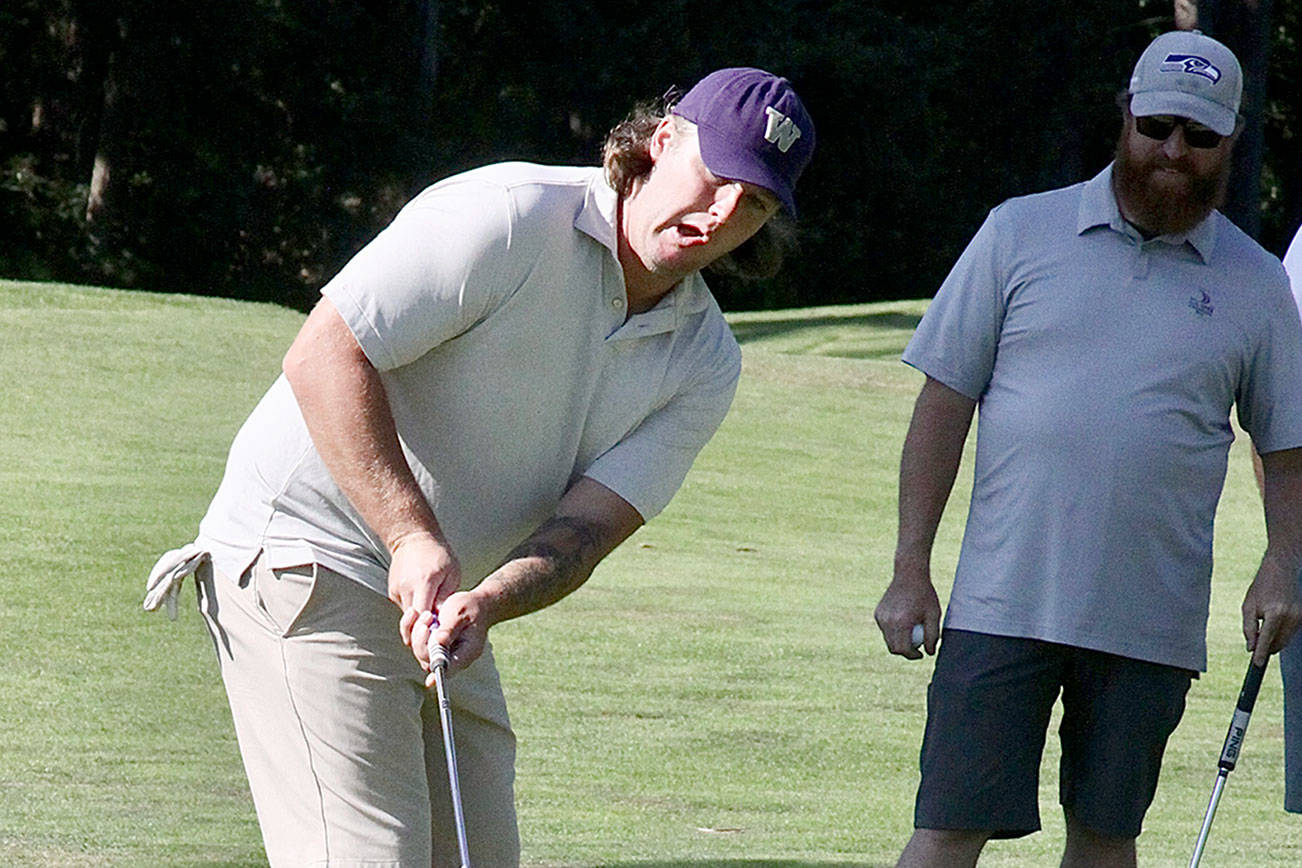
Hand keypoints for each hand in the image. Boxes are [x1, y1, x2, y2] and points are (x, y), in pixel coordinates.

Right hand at [388, 531, 461, 668]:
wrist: (413, 538)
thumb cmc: (438, 555)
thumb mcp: (451, 573)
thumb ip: (446, 597)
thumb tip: (443, 622)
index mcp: (423, 583)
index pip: (422, 616)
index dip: (429, 630)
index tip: (439, 637)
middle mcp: (406, 588)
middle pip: (412, 622)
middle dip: (423, 632)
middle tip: (436, 639)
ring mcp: (396, 590)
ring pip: (407, 618)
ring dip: (419, 623)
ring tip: (433, 624)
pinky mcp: (393, 592)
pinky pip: (405, 609)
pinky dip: (415, 613)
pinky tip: (425, 609)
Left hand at [424, 589, 490, 684]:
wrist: (475, 604)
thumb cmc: (471, 608)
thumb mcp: (461, 615)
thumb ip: (449, 629)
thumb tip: (439, 641)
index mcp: (465, 653)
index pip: (449, 668)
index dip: (438, 672)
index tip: (430, 680)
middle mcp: (452, 656)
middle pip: (428, 660)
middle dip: (421, 640)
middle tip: (428, 617)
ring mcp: (441, 651)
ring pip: (420, 651)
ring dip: (417, 632)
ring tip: (429, 614)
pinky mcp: (432, 645)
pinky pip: (416, 643)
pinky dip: (414, 629)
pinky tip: (422, 615)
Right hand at [874, 564, 941, 659]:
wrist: (909, 575)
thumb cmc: (924, 594)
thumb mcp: (934, 615)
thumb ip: (932, 636)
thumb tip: (929, 652)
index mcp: (902, 623)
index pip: (902, 649)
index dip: (912, 656)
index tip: (921, 654)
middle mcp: (888, 621)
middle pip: (893, 647)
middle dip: (904, 651)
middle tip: (916, 648)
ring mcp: (881, 617)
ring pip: (888, 639)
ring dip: (898, 641)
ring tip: (911, 633)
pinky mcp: (878, 613)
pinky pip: (885, 629)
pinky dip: (893, 631)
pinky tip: (904, 621)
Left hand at [1243, 555, 1301, 664]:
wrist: (1281, 571)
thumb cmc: (1261, 588)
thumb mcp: (1248, 606)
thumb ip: (1249, 628)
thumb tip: (1250, 648)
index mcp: (1275, 613)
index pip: (1268, 639)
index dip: (1261, 653)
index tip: (1256, 665)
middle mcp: (1290, 617)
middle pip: (1278, 643)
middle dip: (1266, 648)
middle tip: (1254, 645)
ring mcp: (1299, 617)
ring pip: (1285, 640)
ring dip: (1273, 641)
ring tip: (1262, 628)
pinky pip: (1290, 633)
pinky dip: (1280, 634)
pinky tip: (1272, 624)